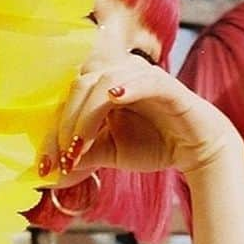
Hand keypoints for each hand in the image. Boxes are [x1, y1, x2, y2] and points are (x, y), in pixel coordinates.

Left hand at [51, 56, 241, 179]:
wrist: (197, 150)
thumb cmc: (154, 144)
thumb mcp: (111, 152)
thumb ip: (83, 154)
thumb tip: (51, 170)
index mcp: (103, 85)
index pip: (70, 98)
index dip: (53, 130)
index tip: (47, 166)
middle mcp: (119, 73)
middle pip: (79, 86)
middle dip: (66, 124)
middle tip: (66, 156)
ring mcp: (142, 75)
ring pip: (102, 83)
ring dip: (86, 117)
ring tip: (81, 147)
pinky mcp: (165, 84)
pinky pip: (143, 80)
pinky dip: (127, 88)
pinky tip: (115, 99)